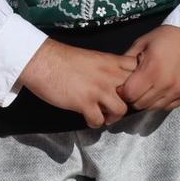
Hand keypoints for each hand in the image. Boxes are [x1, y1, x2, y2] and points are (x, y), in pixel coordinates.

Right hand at [17, 39, 139, 127]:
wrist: (40, 61)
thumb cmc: (61, 58)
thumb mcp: (91, 57)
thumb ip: (106, 67)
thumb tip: (112, 80)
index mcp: (111, 61)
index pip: (138, 69)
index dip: (139, 79)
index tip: (131, 86)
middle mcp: (109, 76)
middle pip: (135, 92)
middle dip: (129, 101)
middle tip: (118, 104)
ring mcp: (98, 90)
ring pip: (121, 110)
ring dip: (114, 116)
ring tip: (104, 116)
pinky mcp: (84, 103)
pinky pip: (99, 120)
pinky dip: (95, 123)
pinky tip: (88, 119)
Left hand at [117, 26, 179, 111]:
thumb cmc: (170, 36)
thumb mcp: (143, 42)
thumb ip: (128, 59)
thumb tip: (115, 71)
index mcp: (152, 70)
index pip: (129, 94)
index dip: (122, 92)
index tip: (123, 85)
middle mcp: (165, 84)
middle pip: (140, 104)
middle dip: (133, 98)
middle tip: (134, 87)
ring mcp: (178, 91)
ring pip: (153, 108)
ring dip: (146, 101)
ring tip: (146, 89)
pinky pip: (167, 107)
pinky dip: (160, 102)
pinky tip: (159, 90)